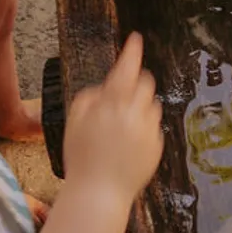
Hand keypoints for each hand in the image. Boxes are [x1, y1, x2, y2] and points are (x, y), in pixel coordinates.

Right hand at [63, 34, 162, 199]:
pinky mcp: (158, 146)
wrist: (99, 193)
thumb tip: (103, 89)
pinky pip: (153, 127)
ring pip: (151, 104)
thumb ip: (89, 98)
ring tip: (120, 127)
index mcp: (113, 103)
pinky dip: (143, 128)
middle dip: (135, 83)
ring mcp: (149, 130)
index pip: (127, 67)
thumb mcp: (74, 121)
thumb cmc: (81, 157)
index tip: (135, 39)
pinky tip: (126, 145)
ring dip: (140, 106)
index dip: (132, 51)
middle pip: (145, 82)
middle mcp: (135, 112)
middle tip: (120, 96)